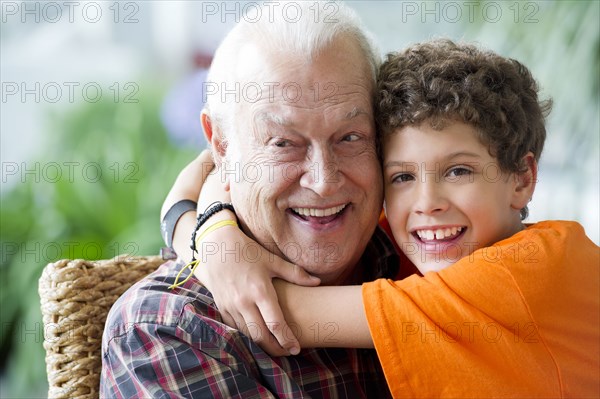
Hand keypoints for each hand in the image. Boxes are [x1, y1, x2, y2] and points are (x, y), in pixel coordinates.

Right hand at [193, 222, 320, 355]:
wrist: (216, 246)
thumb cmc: (247, 251)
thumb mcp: (272, 260)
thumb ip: (295, 273)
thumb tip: (317, 282)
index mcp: (260, 291)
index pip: (276, 324)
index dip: (287, 339)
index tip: (296, 348)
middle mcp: (244, 302)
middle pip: (261, 335)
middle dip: (276, 348)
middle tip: (287, 353)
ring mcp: (231, 306)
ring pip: (247, 334)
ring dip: (261, 345)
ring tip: (275, 348)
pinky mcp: (221, 307)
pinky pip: (235, 328)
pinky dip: (246, 336)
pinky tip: (257, 337)